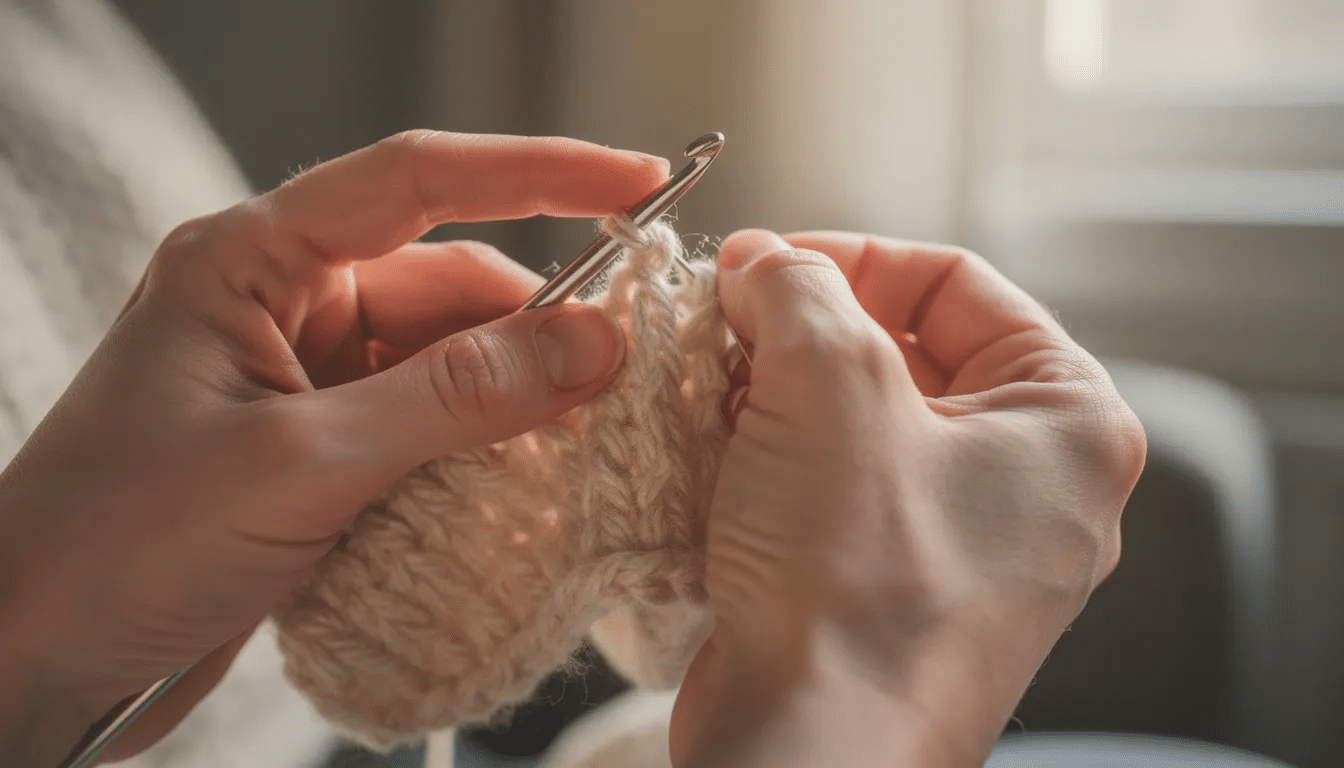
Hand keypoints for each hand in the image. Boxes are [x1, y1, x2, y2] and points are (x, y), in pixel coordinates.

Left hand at [0, 131, 666, 765]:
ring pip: (448, 360)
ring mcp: (305, 379)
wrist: (35, 660)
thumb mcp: (302, 464)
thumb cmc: (118, 545)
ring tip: (581, 443)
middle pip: (449, 281)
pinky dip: (481, 447)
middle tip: (622, 373)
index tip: (636, 181)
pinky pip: (429, 423)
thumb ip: (455, 398)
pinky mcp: (320, 449)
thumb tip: (593, 344)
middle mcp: (282, 304)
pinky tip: (522, 482)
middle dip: (538, 322)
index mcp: (252, 261)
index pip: (417, 180)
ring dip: (514, 396)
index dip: (539, 170)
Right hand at [670, 230, 1145, 765]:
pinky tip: (712, 456)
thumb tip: (764, 263)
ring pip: (860, 423)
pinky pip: (834, 492)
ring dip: (775, 395)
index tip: (761, 261)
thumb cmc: (857, 587)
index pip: (956, 283)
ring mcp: (964, 546)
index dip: (850, 257)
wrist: (811, 751)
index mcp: (1068, 422)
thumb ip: (799, 288)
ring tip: (706, 393)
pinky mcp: (894, 590)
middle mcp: (1030, 486)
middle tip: (721, 324)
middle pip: (905, 352)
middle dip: (801, 332)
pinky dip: (772, 462)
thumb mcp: (830, 386)